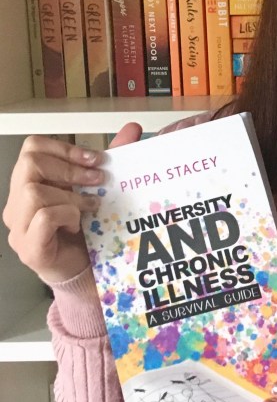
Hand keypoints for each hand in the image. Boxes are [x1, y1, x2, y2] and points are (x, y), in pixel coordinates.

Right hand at [4, 123, 141, 282]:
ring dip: (71, 196)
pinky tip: (78, 225)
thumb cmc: (87, 231)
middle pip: (29, 164)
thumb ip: (111, 160)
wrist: (87, 272)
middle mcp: (18, 203)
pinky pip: (43, 218)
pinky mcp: (30, 248)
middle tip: (98, 180)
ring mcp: (19, 227)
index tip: (95, 158)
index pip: (32, 149)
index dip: (64, 147)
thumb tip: (133, 129)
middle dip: (70, 168)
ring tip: (90, 207)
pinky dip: (67, 216)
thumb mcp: (98, 189)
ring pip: (33, 192)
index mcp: (30, 184)